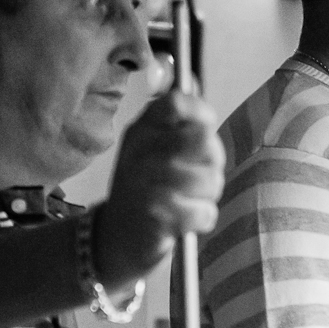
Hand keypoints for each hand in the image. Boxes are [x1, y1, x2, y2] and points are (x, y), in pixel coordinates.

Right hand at [93, 90, 223, 287]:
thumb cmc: (146, 189)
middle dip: (212, 162)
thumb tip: (196, 88)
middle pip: (205, 140)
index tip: (203, 129)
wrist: (116, 238)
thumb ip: (177, 123)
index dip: (200, 114)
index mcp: (141, 130)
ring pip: (210, 178)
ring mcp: (148, 184)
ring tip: (187, 199)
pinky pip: (206, 211)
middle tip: (198, 175)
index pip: (177, 102)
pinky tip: (185, 220)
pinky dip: (203, 218)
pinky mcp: (159, 217)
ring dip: (208, 195)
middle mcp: (142, 152)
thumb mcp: (152, 148)